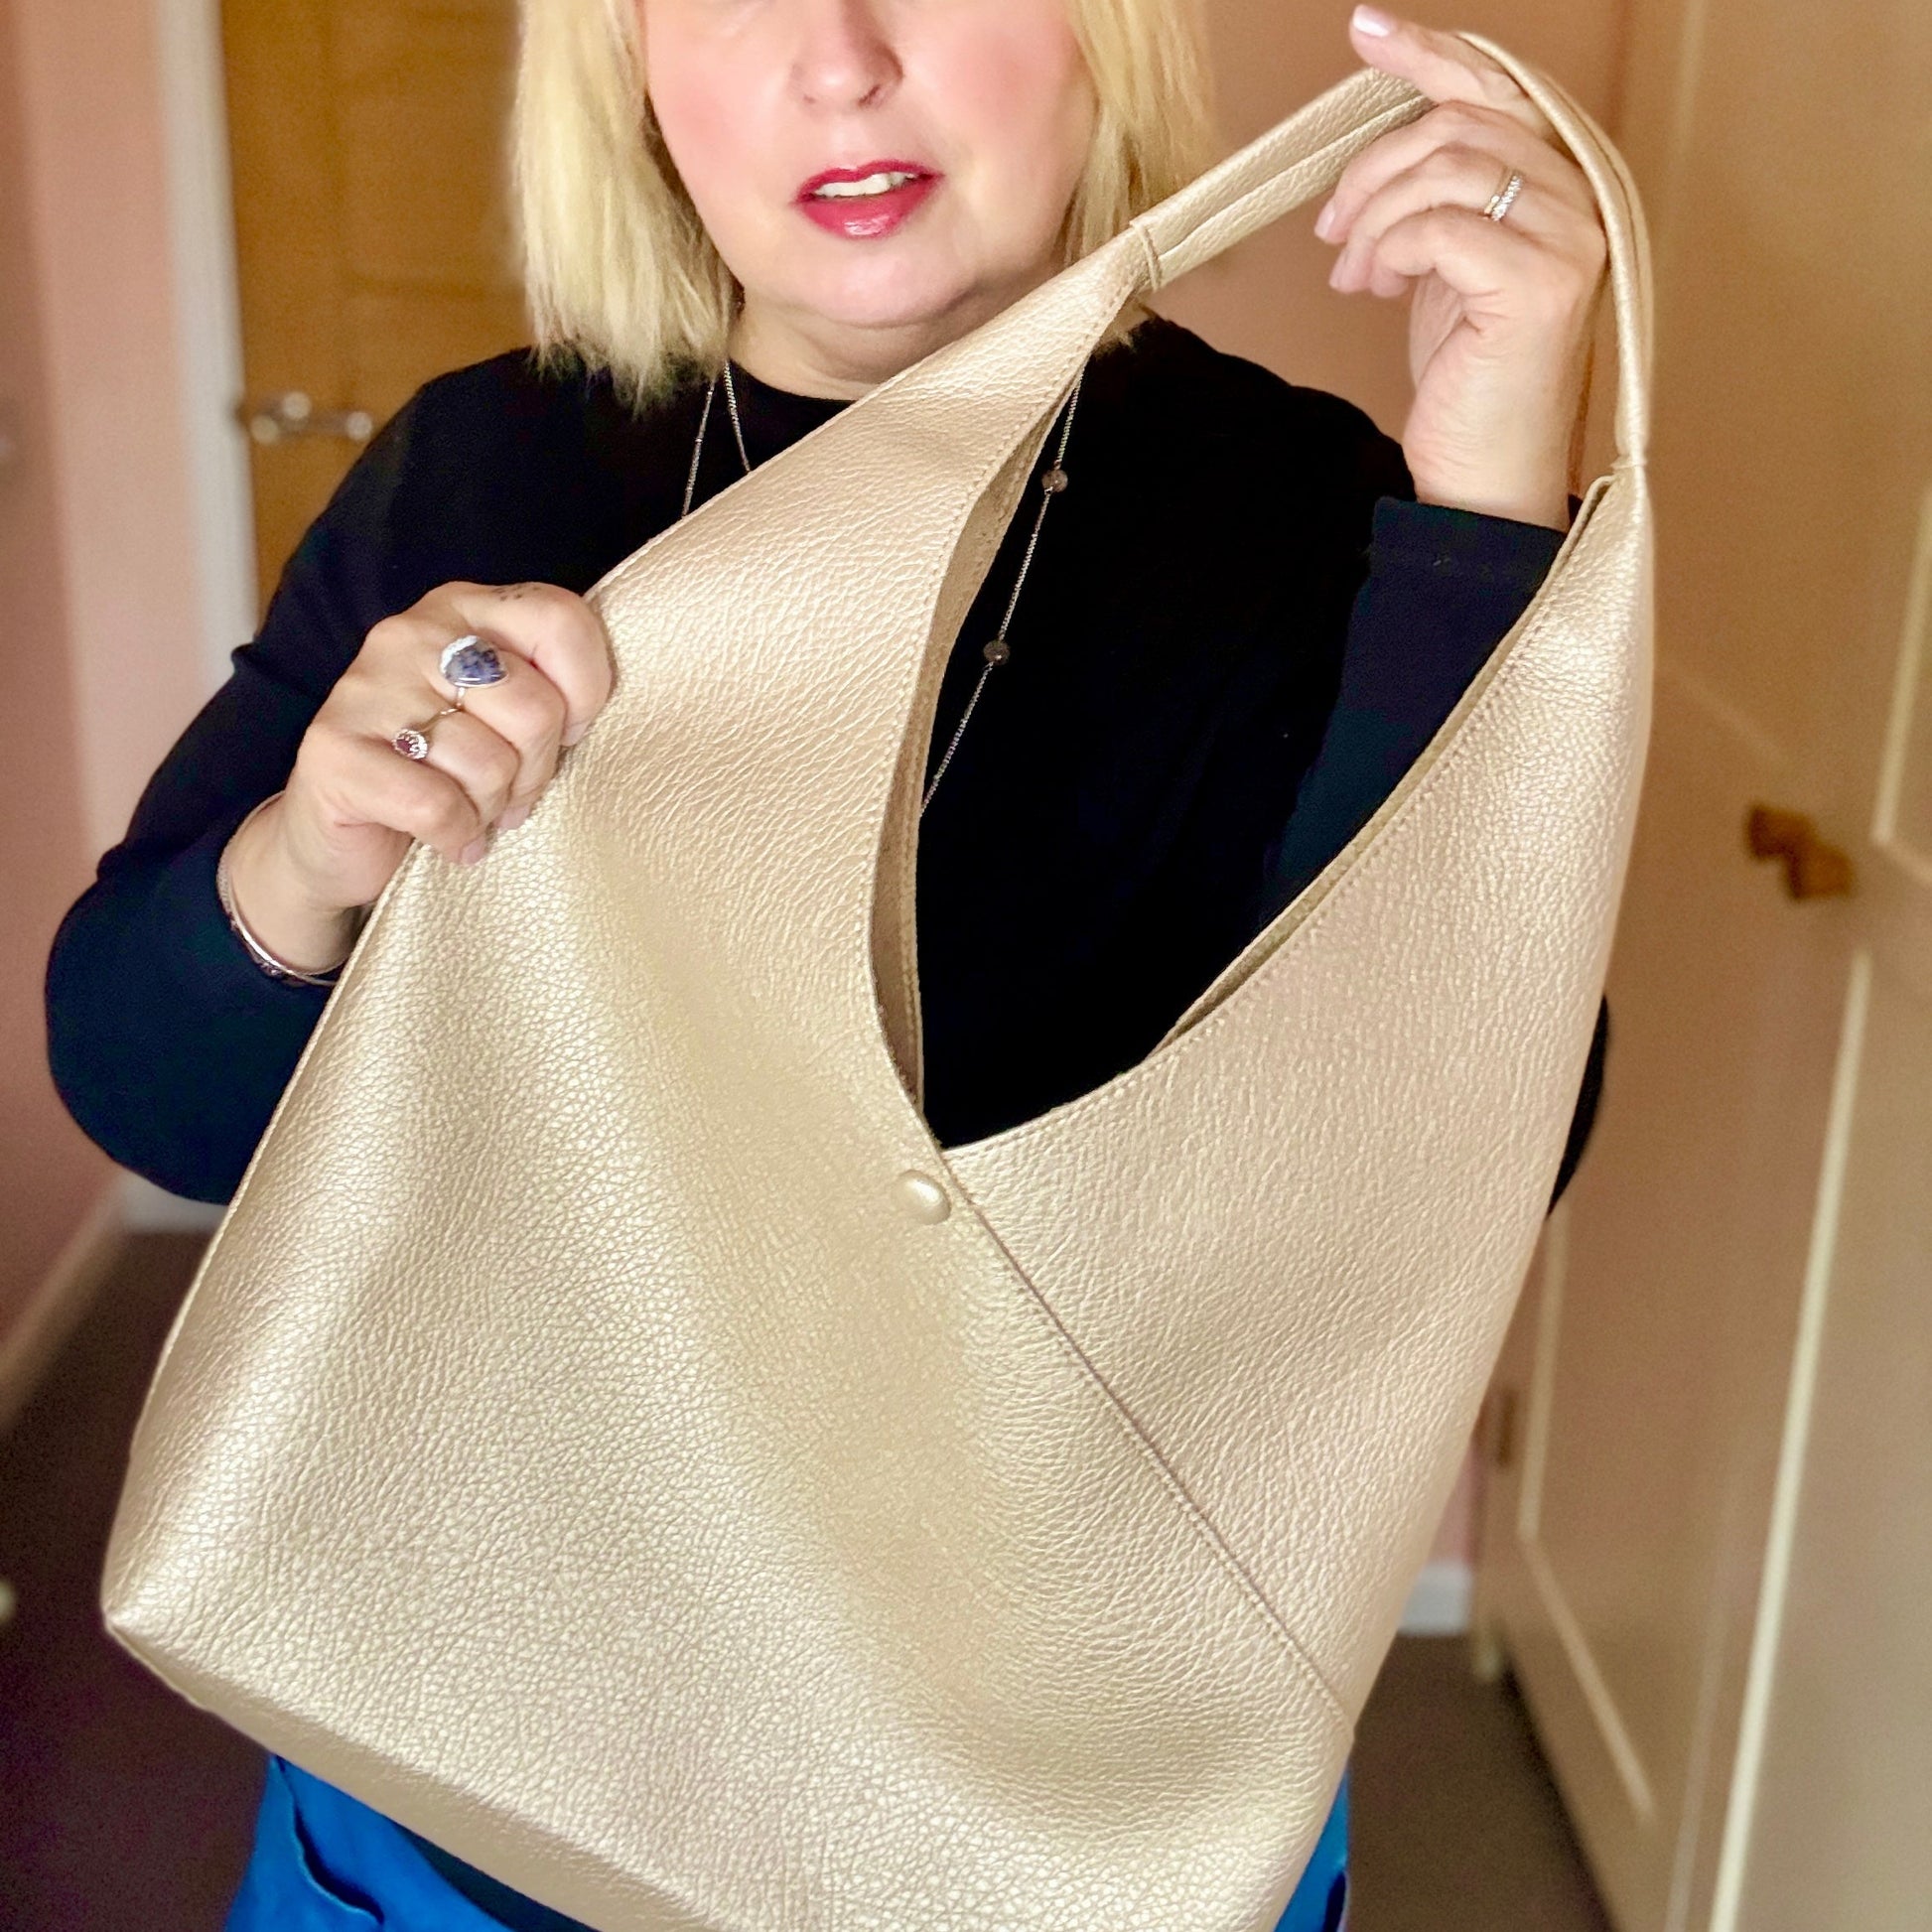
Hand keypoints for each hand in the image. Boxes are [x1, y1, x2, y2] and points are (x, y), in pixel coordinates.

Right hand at [223, 582, 613, 971]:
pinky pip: (438, 805)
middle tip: (509, 792)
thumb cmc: (444, 774)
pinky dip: (456, 836)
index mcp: (463, 609)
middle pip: (534, 707)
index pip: (561, 621)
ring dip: (492, 808)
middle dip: (535, 770)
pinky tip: (447, 838)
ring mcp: (365, 688)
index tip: (565, 735)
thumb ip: (548, 691)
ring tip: (470, 810)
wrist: (339, 837)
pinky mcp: (333, 750)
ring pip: (490, 763)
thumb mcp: (505, 719)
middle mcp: (409, 633)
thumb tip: (588, 716)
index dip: (584, 694)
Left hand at [1315, 7, 1608, 528]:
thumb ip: (1436, 196)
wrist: (1486, 472)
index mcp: (1563, 183)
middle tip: (1332, 229)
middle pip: (1456, 126)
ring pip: (1445, 169)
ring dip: (1374, 217)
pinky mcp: (1538, 283)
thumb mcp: (1444, 264)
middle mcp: (1582, 198)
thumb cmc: (1467, 375)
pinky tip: (1378, 289)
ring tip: (1354, 272)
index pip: (1496, 88)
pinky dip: (1392, 250)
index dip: (1429, 53)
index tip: (1365, 30)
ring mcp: (1570, 239)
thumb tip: (1382, 141)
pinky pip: (1439, 227)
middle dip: (1373, 169)